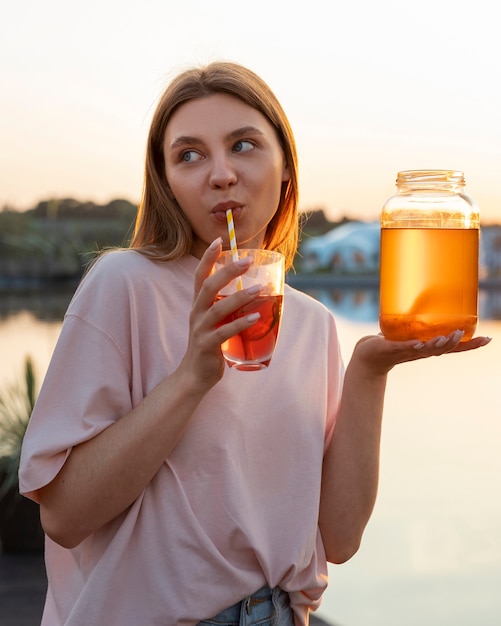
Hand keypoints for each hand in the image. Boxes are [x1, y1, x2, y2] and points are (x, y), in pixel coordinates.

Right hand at [178, 238, 262, 387]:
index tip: (219, 240)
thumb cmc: (210, 344)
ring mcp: (201, 330)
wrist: (195, 375)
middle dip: (228, 271)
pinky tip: (256, 317)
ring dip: (240, 297)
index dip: (208, 258)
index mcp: (199, 305)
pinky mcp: (207, 346)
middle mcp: (197, 314)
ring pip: (218, 308)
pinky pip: (224, 332)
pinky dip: (240, 324)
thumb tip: (256, 290)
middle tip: (247, 260)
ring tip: (260, 289)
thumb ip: (229, 306)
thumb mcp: (216, 321)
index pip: (199, 276)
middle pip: (208, 287)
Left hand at [352, 330, 491, 375]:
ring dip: (437, 345)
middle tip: (462, 333)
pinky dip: (411, 346)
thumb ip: (420, 318)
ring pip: (426, 350)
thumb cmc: (390, 342)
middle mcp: (421, 351)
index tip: (487, 340)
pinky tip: (417, 344)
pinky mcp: (391, 349)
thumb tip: (430, 296)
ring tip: (447, 338)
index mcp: (428, 347)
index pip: (454, 348)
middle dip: (455, 343)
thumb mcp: (409, 330)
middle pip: (443, 350)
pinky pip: (403, 348)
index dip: (470, 345)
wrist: (368, 357)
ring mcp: (407, 352)